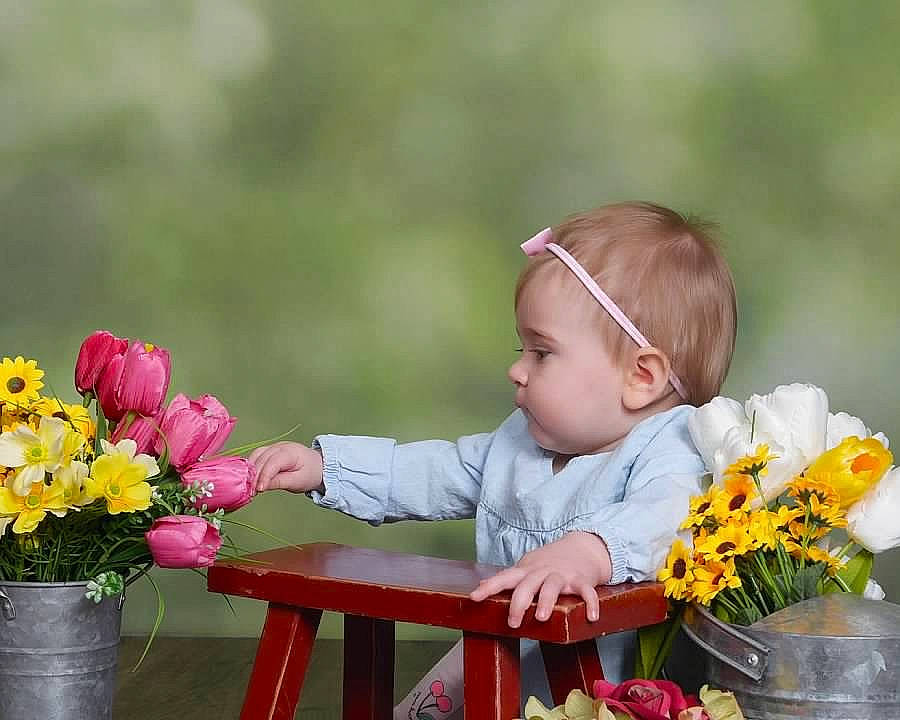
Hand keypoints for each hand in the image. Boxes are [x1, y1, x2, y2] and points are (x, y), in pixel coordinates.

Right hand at [248, 441, 324, 493]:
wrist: (317, 466)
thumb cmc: (309, 473)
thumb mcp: (297, 482)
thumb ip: (279, 482)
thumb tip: (261, 486)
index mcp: (290, 452)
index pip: (272, 463)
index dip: (264, 476)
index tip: (258, 489)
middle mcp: (280, 446)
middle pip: (262, 459)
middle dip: (255, 476)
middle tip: (251, 491)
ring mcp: (274, 447)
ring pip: (256, 455)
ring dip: (250, 470)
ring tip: (249, 486)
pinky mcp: (270, 450)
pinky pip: (257, 456)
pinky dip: (252, 466)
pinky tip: (251, 478)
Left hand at [469, 531, 611, 627]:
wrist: (582, 546)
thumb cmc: (550, 562)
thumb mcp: (527, 567)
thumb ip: (509, 577)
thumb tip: (482, 583)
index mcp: (527, 570)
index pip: (504, 578)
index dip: (489, 587)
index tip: (474, 598)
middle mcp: (543, 571)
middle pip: (527, 585)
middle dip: (518, 603)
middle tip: (513, 622)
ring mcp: (562, 575)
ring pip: (552, 586)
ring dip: (546, 601)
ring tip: (541, 617)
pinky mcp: (582, 580)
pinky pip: (587, 591)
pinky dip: (590, 603)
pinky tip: (591, 617)